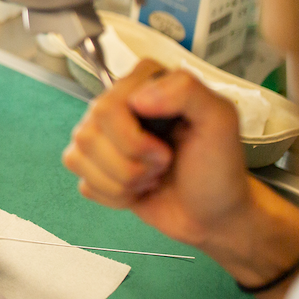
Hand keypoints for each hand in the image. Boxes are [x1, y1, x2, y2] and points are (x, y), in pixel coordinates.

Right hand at [62, 59, 254, 247]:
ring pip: (78, 158)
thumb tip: (137, 100)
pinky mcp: (96, 169)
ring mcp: (102, 137)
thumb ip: (187, 91)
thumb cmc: (218, 167)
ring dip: (125, 180)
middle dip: (131, 163)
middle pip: (88, 133)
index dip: (133, 136)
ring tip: (153, 177)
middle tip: (162, 163)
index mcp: (143, 83)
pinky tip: (139, 191)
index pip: (107, 105)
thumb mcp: (220, 120)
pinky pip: (84, 183)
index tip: (166, 146)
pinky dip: (115, 196)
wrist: (215, 215)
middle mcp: (117, 105)